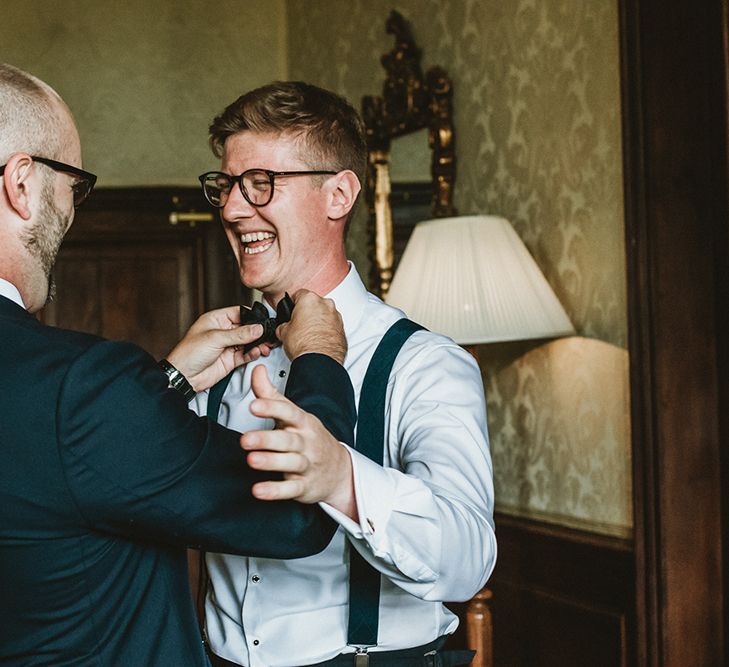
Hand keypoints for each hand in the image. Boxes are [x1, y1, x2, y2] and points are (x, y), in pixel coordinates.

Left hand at [166, 306, 274, 391]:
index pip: (239, 312)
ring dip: (258, 344)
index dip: (252, 316)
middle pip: (247, 328)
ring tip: (265, 346)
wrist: (184, 376)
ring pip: (249, 342)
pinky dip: (253, 354)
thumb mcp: (215, 338)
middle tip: (268, 334)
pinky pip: (246, 354)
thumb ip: (239, 334)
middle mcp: (223, 332)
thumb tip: (257, 328)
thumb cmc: (188, 353)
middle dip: (258, 332)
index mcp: (216, 320)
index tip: (263, 320)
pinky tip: (257, 352)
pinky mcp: (231, 359)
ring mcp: (228, 346)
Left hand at [241, 365, 356, 517]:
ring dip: (270, 462)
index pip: (288, 412)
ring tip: (251, 460)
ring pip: (290, 463)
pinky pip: (290, 489)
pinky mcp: (304, 486)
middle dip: (266, 439)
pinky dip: (275, 491)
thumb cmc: (309, 438)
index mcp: (302, 423)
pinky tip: (259, 490)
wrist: (339, 469)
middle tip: (245, 439)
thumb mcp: (293, 415)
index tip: (255, 405)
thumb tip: (256, 370)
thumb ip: (271, 394)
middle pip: (287, 440)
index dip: (271, 408)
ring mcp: (306, 465)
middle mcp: (305, 443)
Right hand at [276, 290, 346, 363]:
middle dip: (306, 312)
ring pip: (324, 313)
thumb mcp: (283, 332)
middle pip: (313, 303)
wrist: (319, 361)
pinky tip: (318, 339)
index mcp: (310, 299)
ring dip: (317, 321)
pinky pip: (332, 324)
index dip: (292, 304)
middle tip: (299, 324)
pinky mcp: (342, 328)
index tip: (291, 310)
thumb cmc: (305, 345)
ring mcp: (336, 316)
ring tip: (308, 334)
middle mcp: (325, 305)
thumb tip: (284, 328)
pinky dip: (326, 329)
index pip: (298, 294)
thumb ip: (284, 325)